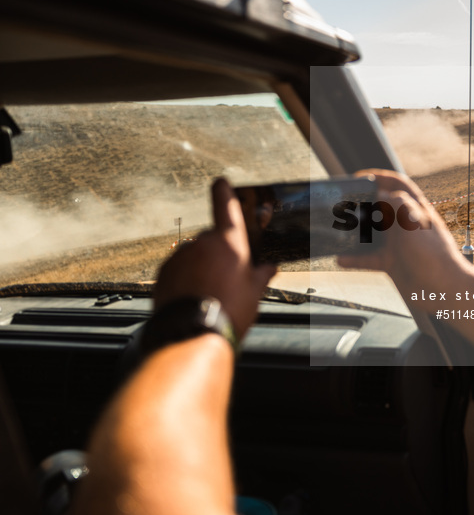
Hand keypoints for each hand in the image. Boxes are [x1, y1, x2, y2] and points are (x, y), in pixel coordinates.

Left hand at [154, 178, 275, 336]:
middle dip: (219, 255)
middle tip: (228, 280)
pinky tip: (194, 299)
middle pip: (212, 242)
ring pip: (194, 257)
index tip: (221, 182)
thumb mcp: (254, 293)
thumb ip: (261, 275)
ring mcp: (179, 257)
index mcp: (228, 242)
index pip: (225, 208)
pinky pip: (178, 271)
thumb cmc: (229, 311)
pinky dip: (186, 280)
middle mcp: (201, 244)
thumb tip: (269, 268)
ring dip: (201, 269)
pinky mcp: (163, 273)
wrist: (193, 333)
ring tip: (210, 295)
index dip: (224, 193)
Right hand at [337, 169, 473, 309]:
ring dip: (356, 233)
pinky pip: (369, 258)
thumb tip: (377, 195)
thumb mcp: (413, 222)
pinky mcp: (393, 262)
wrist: (444, 290)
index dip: (381, 177)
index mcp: (416, 209)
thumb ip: (394, 204)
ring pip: (372, 234)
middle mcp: (406, 224)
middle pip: (382, 207)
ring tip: (340, 231)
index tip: (361, 177)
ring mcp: (399, 243)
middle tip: (345, 204)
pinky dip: (356, 259)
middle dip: (363, 204)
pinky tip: (342, 259)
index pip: (399, 185)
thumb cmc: (435, 255)